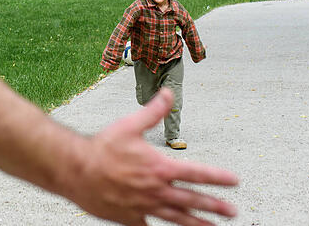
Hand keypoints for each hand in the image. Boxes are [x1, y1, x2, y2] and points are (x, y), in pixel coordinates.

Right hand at [63, 89, 236, 225]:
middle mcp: (155, 189)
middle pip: (192, 200)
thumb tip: (169, 94)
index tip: (233, 181)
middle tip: (232, 211)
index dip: (218, 177)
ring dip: (197, 223)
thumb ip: (153, 112)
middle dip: (215, 206)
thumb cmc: (101, 148)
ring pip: (177, 218)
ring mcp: (144, 206)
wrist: (75, 170)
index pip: (196, 174)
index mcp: (159, 167)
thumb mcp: (129, 125)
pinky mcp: (129, 217)